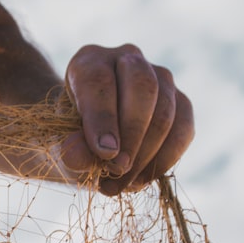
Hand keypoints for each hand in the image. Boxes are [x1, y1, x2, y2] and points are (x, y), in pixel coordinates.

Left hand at [60, 44, 192, 194]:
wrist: (89, 140)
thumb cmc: (71, 137)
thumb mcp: (59, 144)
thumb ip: (70, 148)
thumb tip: (87, 154)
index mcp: (89, 61)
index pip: (99, 81)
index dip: (103, 119)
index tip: (104, 153)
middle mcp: (127, 59)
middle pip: (142, 87)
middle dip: (132, 134)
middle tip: (118, 169)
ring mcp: (160, 77)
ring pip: (166, 112)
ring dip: (147, 154)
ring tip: (123, 183)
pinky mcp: (180, 102)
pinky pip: (183, 130)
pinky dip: (165, 159)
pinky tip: (142, 180)